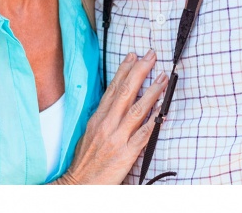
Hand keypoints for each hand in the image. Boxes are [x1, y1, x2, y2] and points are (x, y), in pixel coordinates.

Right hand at [50, 50, 167, 184]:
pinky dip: (153, 121)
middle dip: (139, 71)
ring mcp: (117, 138)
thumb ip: (104, 116)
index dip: (124, 70)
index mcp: (98, 119)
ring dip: (152, 92)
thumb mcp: (90, 133)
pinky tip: (163, 110)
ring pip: (137, 110)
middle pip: (126, 92)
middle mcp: (107, 125)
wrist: (78, 186)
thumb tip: (117, 100)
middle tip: (151, 55)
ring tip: (163, 77)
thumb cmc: (86, 160)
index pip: (113, 89)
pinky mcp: (126, 154)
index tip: (134, 54)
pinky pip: (143, 135)